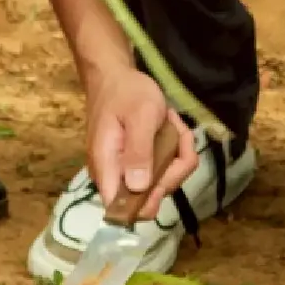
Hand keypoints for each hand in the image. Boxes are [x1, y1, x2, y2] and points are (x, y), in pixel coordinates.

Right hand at [86, 66, 199, 221]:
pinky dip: (173, 148)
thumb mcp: (140, 116)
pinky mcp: (139, 163)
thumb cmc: (125, 92)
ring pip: (162, 181)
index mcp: (108, 168)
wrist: (114, 75)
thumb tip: (138, 188)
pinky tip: (170, 126)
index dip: (149, 202)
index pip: (122, 209)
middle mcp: (115, 177)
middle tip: (176, 133)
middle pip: (151, 197)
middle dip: (173, 168)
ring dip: (176, 154)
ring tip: (171, 123)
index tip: (167, 173)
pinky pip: (162, 168)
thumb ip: (139, 152)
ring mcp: (128, 171)